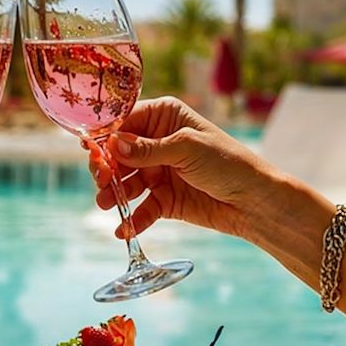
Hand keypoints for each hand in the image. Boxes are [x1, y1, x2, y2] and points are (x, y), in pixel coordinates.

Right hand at [88, 96, 299, 244]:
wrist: (257, 203)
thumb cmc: (228, 163)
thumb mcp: (186, 149)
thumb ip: (147, 149)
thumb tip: (112, 144)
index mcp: (164, 117)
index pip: (124, 122)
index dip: (105, 136)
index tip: (89, 150)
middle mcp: (158, 142)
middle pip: (118, 153)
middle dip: (107, 166)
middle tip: (101, 179)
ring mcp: (159, 172)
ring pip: (126, 181)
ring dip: (113, 193)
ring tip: (105, 203)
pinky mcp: (165, 200)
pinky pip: (141, 208)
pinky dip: (132, 218)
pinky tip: (124, 229)